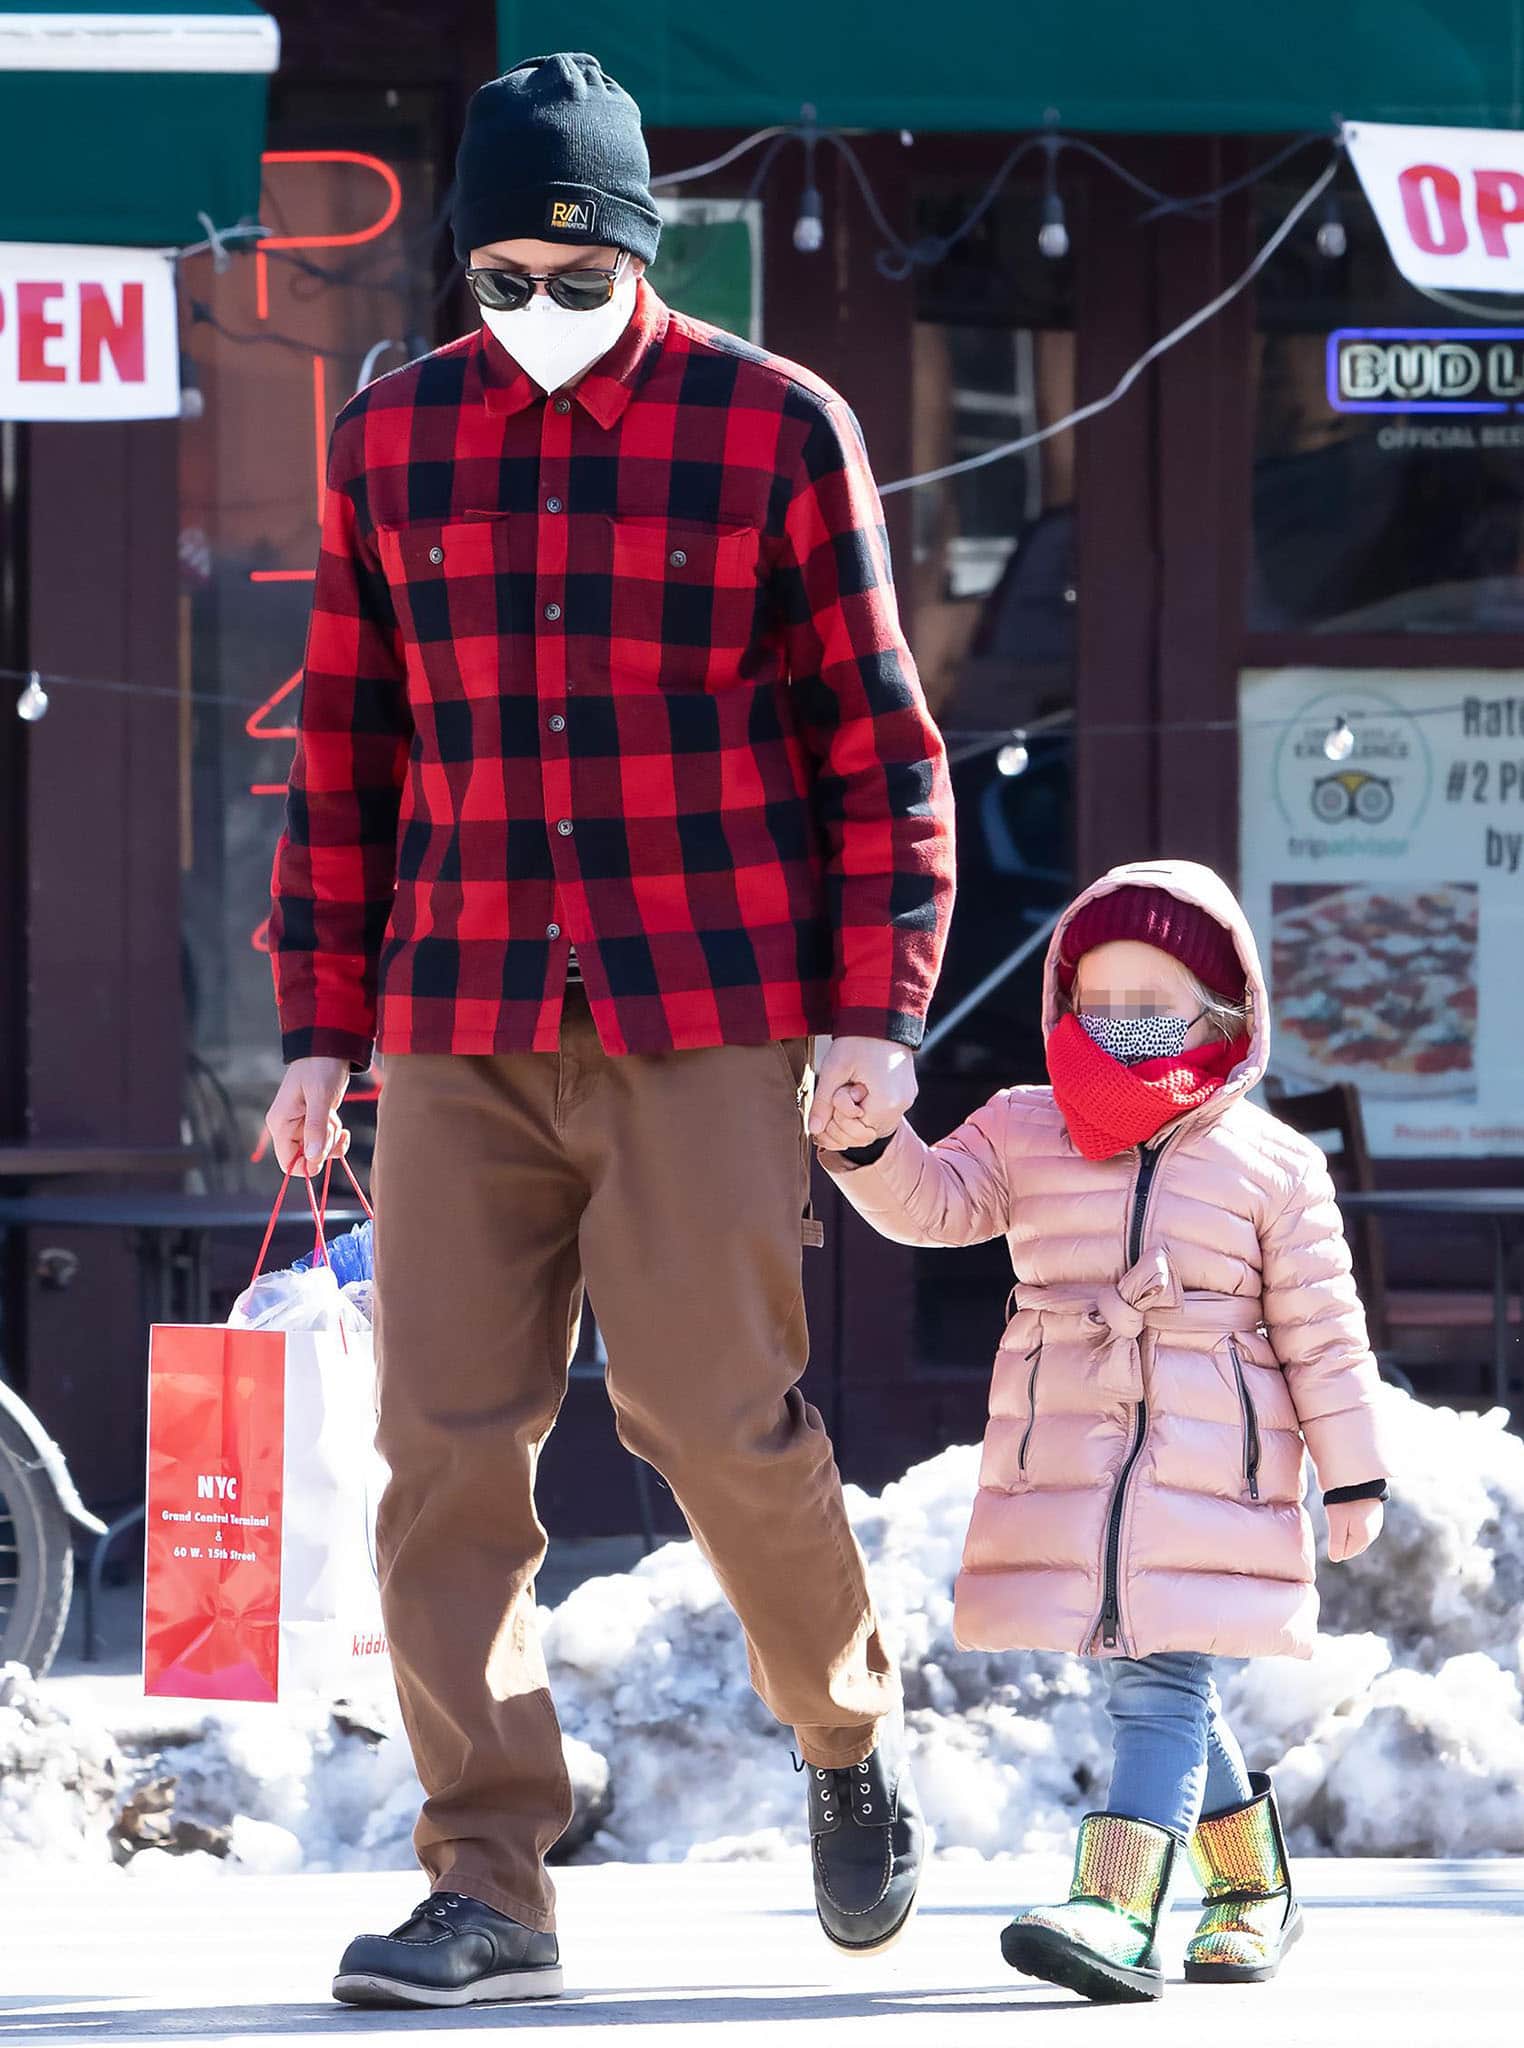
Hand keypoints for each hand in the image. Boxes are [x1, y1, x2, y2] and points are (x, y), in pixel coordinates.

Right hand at [265, 1058, 351, 1175]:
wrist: (329, 1048)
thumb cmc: (320, 1068)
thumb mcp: (321, 1097)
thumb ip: (316, 1128)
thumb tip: (313, 1158)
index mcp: (280, 1123)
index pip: (287, 1162)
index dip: (307, 1165)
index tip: (326, 1154)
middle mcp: (287, 1127)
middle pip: (307, 1157)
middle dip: (325, 1146)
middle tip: (333, 1123)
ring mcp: (300, 1125)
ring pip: (318, 1149)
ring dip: (331, 1138)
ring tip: (334, 1115)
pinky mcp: (313, 1122)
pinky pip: (325, 1140)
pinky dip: (334, 1134)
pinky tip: (338, 1121)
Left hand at [808, 1035, 916, 1150]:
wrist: (881, 1015)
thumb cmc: (858, 1040)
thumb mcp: (834, 1069)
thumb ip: (823, 1102)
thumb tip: (814, 1129)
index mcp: (887, 1102)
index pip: (857, 1134)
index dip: (839, 1121)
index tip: (836, 1095)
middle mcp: (902, 1106)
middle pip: (867, 1135)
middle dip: (846, 1120)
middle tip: (840, 1093)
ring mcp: (907, 1100)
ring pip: (875, 1127)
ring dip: (856, 1117)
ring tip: (848, 1090)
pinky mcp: (906, 1094)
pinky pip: (884, 1115)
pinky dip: (867, 1111)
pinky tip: (856, 1094)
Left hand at [1326, 1498, 1383, 1561]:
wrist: (1360, 1480)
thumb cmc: (1345, 1502)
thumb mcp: (1337, 1523)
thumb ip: (1336, 1543)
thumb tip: (1335, 1559)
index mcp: (1364, 1539)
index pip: (1345, 1553)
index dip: (1334, 1541)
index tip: (1333, 1525)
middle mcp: (1372, 1535)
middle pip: (1351, 1545)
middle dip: (1341, 1536)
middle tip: (1336, 1519)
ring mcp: (1375, 1525)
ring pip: (1355, 1535)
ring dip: (1346, 1528)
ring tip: (1342, 1512)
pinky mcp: (1374, 1516)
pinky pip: (1360, 1525)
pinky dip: (1352, 1521)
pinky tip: (1348, 1509)